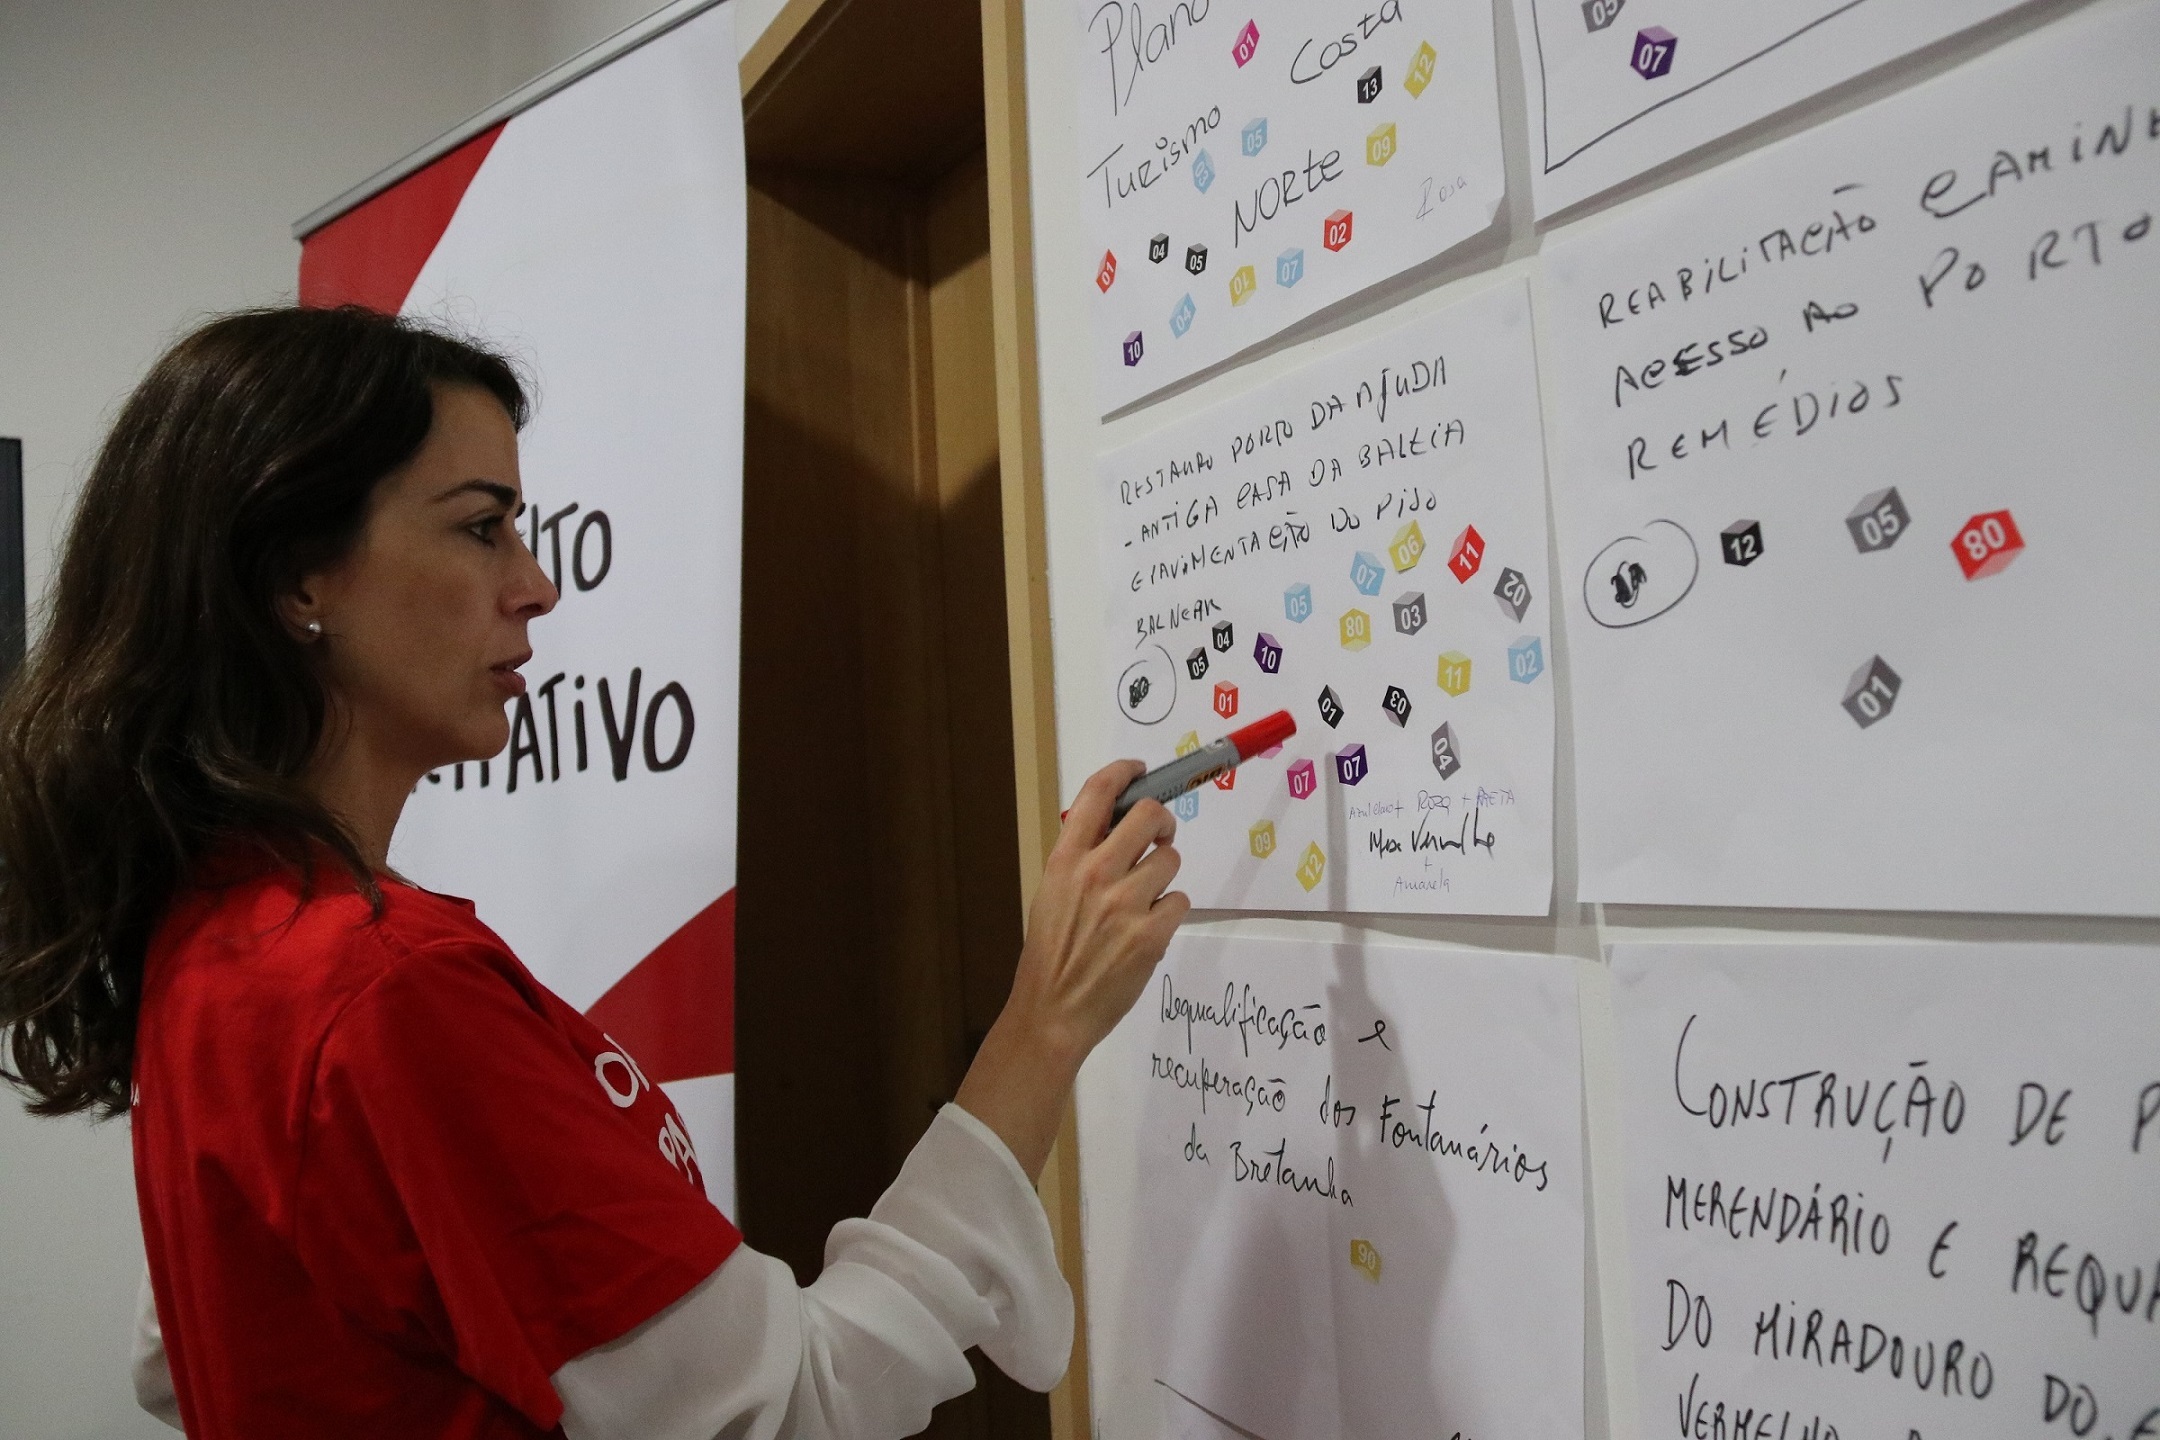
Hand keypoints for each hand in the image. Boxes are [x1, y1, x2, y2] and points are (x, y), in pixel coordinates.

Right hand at [954, 761, 1188, 1178]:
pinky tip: (1148, 928)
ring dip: (1164, 874)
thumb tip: (1114, 827)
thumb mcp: (1051, 894)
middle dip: (1162, 820)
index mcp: (1065, 860)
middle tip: (1160, 835)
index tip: (1140, 770)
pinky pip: (1179, 900)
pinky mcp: (1151, 934)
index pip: (1098, 793)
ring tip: (1144, 899)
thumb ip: (1081, 859)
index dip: (1125, 772)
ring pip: (1170, 860)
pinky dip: (1169, 911)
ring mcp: (1126, 904)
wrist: (1052, 1012)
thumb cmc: (1050, 954)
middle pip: (1149, 815)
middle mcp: (1096, 873)